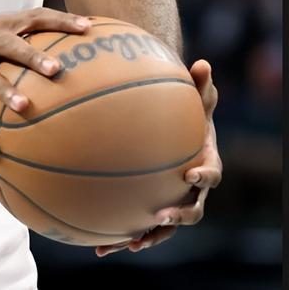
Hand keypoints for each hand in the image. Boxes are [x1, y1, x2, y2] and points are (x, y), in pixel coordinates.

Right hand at [0, 7, 89, 155]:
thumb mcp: (7, 38)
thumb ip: (37, 42)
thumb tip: (84, 53)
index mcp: (4, 26)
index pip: (35, 17)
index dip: (60, 21)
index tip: (86, 28)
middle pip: (10, 46)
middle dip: (32, 56)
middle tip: (55, 68)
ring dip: (6, 92)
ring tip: (24, 107)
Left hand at [96, 59, 221, 256]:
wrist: (176, 128)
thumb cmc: (187, 110)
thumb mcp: (195, 96)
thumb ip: (199, 83)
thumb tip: (202, 62)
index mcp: (205, 162)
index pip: (211, 173)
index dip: (204, 175)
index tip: (191, 173)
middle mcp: (191, 189)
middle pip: (192, 210)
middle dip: (178, 217)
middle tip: (161, 216)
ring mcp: (172, 201)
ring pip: (164, 227)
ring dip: (149, 236)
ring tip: (130, 243)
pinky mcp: (151, 208)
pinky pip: (138, 225)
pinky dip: (120, 237)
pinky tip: (97, 245)